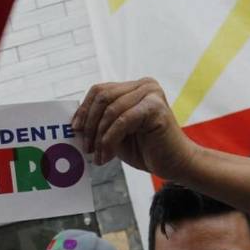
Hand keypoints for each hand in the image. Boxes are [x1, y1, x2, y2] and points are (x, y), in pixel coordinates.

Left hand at [71, 78, 197, 178]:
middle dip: (90, 125)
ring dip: (100, 138)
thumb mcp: (116, 133)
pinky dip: (110, 140)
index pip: (100, 90)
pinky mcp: (156, 107)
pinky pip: (122, 121)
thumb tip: (75, 122)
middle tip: (87, 148)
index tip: (75, 129)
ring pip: (111, 111)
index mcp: (134, 87)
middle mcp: (144, 85)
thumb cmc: (146, 150)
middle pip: (103, 97)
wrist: (174, 165)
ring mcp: (151, 93)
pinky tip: (107, 156)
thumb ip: (101, 122)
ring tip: (98, 157)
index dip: (84, 110)